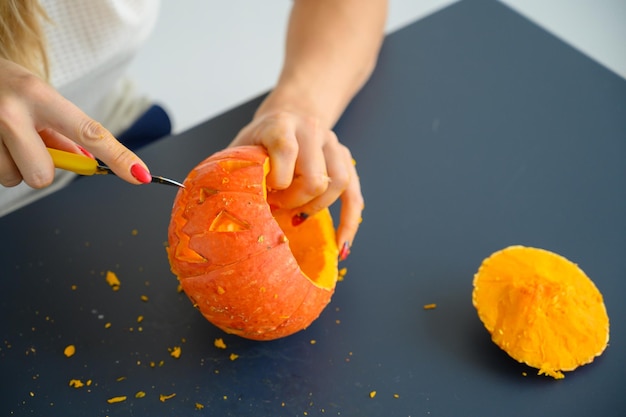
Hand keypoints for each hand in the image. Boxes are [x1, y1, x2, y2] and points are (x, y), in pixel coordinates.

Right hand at [0, 58, 150, 187]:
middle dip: (43, 169)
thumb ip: (66, 134)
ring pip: (16, 178)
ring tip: (9, 139)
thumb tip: (90, 163)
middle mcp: (10, 112)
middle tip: (35, 147)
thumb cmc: (9, 87)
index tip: (139, 174)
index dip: (118, 157)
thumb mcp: (41, 100)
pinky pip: (0, 177)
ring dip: (17, 166)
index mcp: (38, 95)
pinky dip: (3, 165)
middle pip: (44, 174)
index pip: (89, 132)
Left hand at [229, 110, 363, 255]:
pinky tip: (340, 245)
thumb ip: (232, 170)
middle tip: (278, 205)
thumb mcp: (242, 145)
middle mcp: (312, 131)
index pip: (286, 150)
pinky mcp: (347, 162)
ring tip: (298, 216)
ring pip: (338, 184)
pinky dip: (349, 223)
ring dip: (316, 208)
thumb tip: (209, 210)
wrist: (292, 112)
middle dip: (295, 200)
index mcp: (281, 125)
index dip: (277, 179)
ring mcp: (334, 145)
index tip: (266, 192)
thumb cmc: (261, 137)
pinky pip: (355, 196)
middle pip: (315, 176)